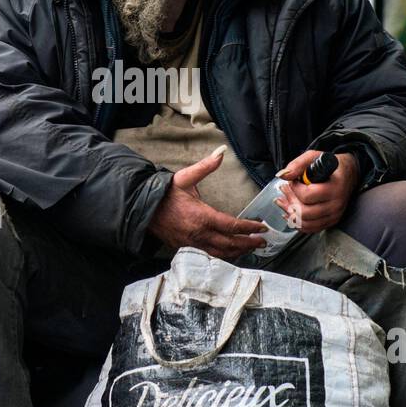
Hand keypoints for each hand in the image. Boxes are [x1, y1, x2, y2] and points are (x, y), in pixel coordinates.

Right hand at [147, 146, 267, 259]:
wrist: (142, 208)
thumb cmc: (164, 194)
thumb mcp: (185, 178)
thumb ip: (205, 166)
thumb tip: (220, 152)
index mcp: (202, 216)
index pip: (232, 226)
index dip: (249, 228)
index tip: (262, 227)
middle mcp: (199, 233)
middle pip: (230, 243)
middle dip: (248, 243)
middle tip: (263, 242)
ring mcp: (192, 242)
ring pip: (220, 252)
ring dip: (238, 251)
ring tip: (250, 248)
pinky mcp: (186, 246)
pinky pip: (209, 253)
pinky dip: (224, 254)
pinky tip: (230, 251)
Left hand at [273, 149, 358, 234]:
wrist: (349, 174)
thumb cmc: (331, 166)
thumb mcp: (315, 157)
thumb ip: (298, 164)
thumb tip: (283, 175)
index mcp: (335, 187)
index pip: (308, 196)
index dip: (294, 188)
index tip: (292, 181)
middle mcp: (336, 204)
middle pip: (304, 212)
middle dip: (289, 200)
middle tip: (284, 190)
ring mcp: (334, 215)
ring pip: (305, 223)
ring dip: (289, 213)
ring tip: (283, 201)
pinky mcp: (331, 221)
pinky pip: (310, 228)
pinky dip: (296, 222)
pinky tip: (289, 212)